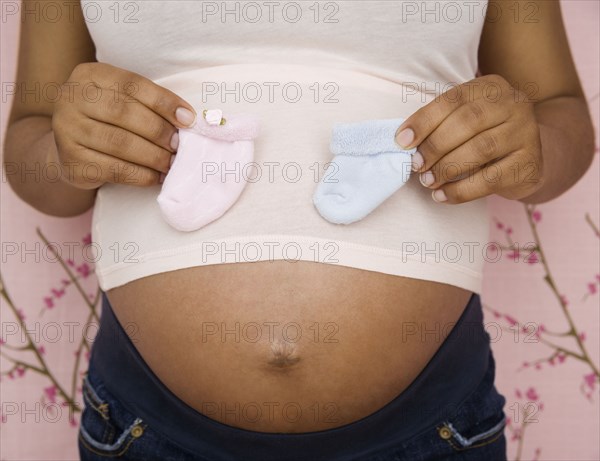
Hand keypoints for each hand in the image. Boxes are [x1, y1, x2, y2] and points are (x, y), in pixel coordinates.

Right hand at [51, 62, 196, 188]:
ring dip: (153, 156)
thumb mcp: (123, 100)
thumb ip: (149, 103)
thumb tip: (187, 119)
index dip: (164, 102)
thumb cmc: (109, 120)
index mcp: (90, 75)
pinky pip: (114, 170)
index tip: (188, 119)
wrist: (73, 150)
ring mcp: (67, 130)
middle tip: (179, 145)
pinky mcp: (72, 162)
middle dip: (158, 131)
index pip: (132, 85)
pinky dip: (142, 175)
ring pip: (119, 143)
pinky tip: (157, 176)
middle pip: (124, 112)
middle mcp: (71, 98)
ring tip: (171, 162)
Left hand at [395, 74, 544, 203]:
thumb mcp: (465, 121)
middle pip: (467, 122)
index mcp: (490, 87)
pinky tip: (442, 195)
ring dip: (446, 168)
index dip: (424, 121)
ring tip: (427, 181)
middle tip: (416, 165)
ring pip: (480, 149)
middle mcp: (513, 104)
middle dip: (435, 146)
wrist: (528, 158)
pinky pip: (490, 179)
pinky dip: (461, 190)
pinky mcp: (529, 163)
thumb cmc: (483, 136)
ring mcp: (525, 132)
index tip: (401, 142)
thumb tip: (403, 141)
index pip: (452, 99)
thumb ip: (439, 124)